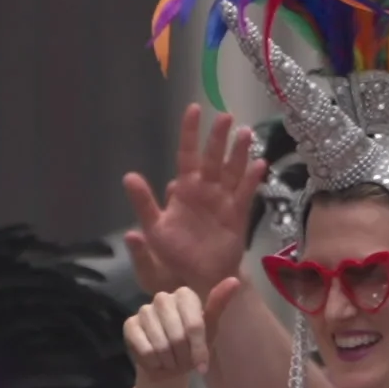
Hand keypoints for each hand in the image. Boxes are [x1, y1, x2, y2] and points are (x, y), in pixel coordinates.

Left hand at [120, 103, 269, 295]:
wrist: (197, 278)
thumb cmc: (174, 254)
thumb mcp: (154, 229)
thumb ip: (144, 203)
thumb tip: (128, 176)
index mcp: (185, 188)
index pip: (187, 154)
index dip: (191, 132)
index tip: (195, 109)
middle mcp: (206, 189)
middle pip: (214, 157)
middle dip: (219, 137)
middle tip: (227, 116)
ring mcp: (224, 200)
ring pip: (233, 171)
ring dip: (240, 153)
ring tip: (246, 133)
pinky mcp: (238, 215)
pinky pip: (246, 194)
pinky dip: (252, 180)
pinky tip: (260, 165)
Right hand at [122, 279, 237, 387]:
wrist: (169, 365)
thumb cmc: (192, 346)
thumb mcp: (210, 330)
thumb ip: (219, 305)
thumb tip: (234, 280)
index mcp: (185, 295)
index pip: (194, 325)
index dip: (198, 349)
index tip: (202, 365)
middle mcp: (163, 297)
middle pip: (177, 336)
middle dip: (183, 357)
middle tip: (184, 362)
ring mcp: (144, 310)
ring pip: (161, 345)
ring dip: (169, 362)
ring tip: (171, 362)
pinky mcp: (129, 325)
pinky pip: (145, 350)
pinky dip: (154, 363)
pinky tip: (156, 361)